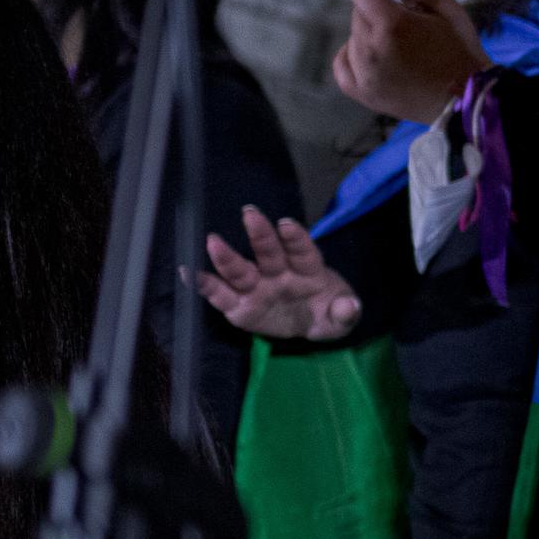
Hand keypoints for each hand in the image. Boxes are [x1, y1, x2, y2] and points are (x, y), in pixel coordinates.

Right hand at [196, 207, 361, 341]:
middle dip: (260, 234)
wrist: (311, 325)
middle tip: (250, 213)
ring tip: (211, 240)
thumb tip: (350, 307)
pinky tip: (188, 271)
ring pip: (241, 269)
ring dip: (227, 256)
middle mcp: (280, 273)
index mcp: (309, 271)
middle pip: (269, 252)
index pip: (303, 251)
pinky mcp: (240, 306)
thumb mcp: (342, 318)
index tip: (287, 223)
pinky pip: (220, 294)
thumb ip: (346, 313)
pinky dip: (204, 284)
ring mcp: (258, 287)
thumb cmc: (326, 312)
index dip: (296, 238)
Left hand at [333, 0, 490, 123]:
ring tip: (400, 47)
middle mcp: (371, 48)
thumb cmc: (460, 50)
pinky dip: (354, 55)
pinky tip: (377, 57)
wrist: (466, 98)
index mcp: (393, 24)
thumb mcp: (445, 7)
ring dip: (371, 35)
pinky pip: (342, 62)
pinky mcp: (361, 91)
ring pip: (353, 36)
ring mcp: (363, 73)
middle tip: (407, 26)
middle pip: (359, 13)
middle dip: (378, 12)